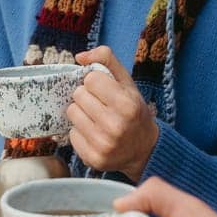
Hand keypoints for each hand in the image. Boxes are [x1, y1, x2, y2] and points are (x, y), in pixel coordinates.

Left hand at [67, 46, 158, 179]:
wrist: (144, 149)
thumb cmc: (134, 111)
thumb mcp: (127, 82)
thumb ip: (106, 59)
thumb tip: (79, 57)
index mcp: (127, 104)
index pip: (90, 79)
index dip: (95, 82)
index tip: (104, 90)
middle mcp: (115, 126)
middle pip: (78, 95)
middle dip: (87, 96)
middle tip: (100, 105)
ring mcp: (103, 145)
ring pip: (72, 113)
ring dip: (81, 113)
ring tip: (96, 118)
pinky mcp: (93, 159)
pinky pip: (71, 134)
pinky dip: (80, 131)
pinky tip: (94, 133)